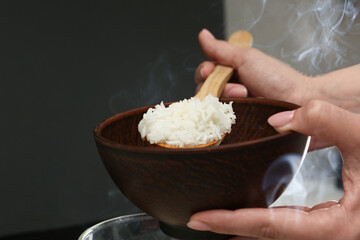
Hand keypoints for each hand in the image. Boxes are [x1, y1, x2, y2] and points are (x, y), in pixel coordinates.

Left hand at [187, 100, 359, 239]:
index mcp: (338, 226)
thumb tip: (277, 120)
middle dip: (231, 227)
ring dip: (244, 226)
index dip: (233, 222)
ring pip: (277, 233)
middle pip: (269, 234)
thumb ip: (326, 122)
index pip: (272, 226)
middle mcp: (330, 234)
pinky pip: (288, 225)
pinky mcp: (329, 222)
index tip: (201, 218)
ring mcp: (329, 230)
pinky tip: (251, 211)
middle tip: (197, 217)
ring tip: (215, 216)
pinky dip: (264, 220)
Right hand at [195, 29, 359, 113]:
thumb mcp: (247, 59)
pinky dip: (226, 118)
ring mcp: (233, 108)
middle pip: (206, 90)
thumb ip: (222, 50)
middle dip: (218, 86)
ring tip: (245, 97)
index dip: (204, 73)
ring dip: (226, 100)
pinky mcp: (236, 124)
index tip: (208, 72)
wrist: (299, 102)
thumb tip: (203, 35)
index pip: (205, 73)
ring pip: (212, 106)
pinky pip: (221, 122)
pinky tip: (238, 114)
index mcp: (231, 72)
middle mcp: (230, 90)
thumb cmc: (278, 79)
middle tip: (239, 88)